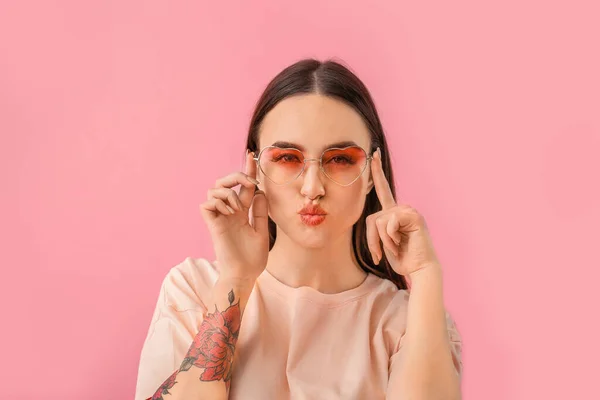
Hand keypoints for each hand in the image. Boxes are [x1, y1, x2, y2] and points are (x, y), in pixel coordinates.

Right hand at [199, 150, 269, 280]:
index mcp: (242, 212)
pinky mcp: (212, 224)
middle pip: (225, 181)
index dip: (247, 171)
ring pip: (214, 189)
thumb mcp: (262, 230)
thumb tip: (260, 191)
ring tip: (238, 208)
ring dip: (229, 193)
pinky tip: (230, 213)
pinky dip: (219, 202)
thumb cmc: (253, 257)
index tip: (252, 156)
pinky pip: (207, 203)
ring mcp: (220, 217)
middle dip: (237, 175)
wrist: (245, 274)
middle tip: (250, 183)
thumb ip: (260, 211)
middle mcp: (229, 211)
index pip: (243, 187)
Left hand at [366, 148, 440, 280]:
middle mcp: (400, 209)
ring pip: (380, 222)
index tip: (374, 154)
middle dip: (372, 240)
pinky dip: (391, 238)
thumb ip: (377, 228)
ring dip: (383, 241)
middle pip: (372, 218)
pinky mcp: (413, 215)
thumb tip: (375, 220)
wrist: (418, 268)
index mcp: (393, 213)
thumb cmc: (402, 258)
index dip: (376, 171)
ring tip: (396, 248)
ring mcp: (408, 211)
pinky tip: (401, 243)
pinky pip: (389, 223)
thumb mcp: (383, 242)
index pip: (383, 189)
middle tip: (378, 256)